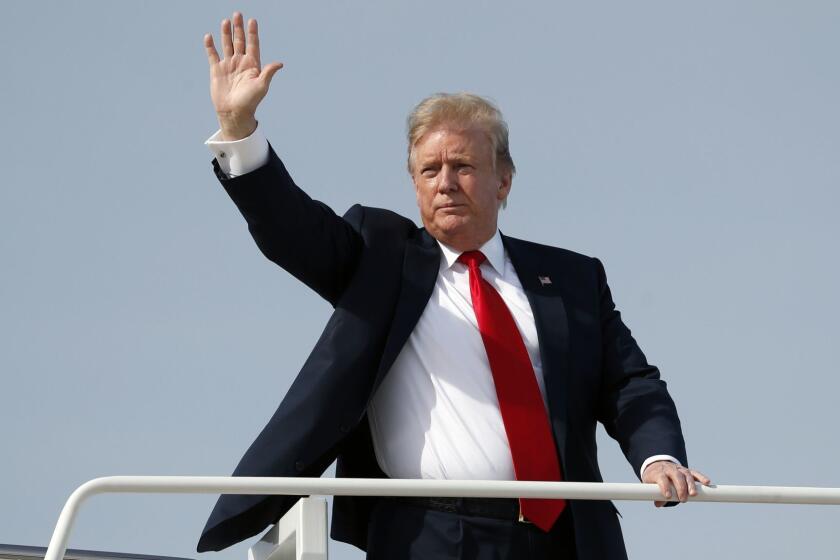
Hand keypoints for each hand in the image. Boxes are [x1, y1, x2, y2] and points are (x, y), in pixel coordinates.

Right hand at [203, 12, 283, 139]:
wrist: (234, 113)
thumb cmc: (250, 102)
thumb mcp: (261, 86)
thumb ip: (268, 73)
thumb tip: (280, 63)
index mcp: (252, 65)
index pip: (253, 45)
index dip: (252, 33)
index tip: (253, 20)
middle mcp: (241, 63)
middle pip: (239, 41)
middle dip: (239, 28)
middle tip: (237, 14)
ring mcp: (228, 65)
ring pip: (227, 45)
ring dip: (226, 33)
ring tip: (226, 21)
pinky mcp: (217, 70)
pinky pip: (213, 55)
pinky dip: (210, 46)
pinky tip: (209, 36)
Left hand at [641, 460, 710, 506]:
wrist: (657, 465)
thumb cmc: (654, 478)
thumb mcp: (650, 485)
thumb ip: (655, 494)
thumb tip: (658, 504)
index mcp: (658, 472)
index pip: (661, 478)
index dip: (665, 486)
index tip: (668, 496)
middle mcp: (669, 469)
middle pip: (676, 476)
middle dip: (680, 488)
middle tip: (683, 499)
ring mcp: (678, 469)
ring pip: (686, 474)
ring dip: (691, 484)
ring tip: (693, 494)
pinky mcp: (686, 470)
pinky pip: (695, 473)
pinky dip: (701, 477)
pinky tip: (707, 482)